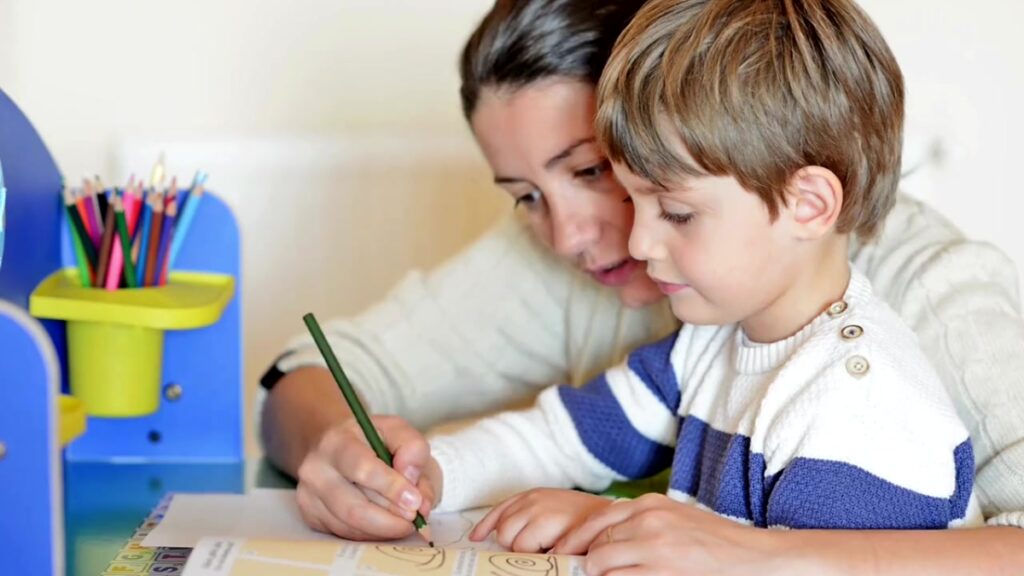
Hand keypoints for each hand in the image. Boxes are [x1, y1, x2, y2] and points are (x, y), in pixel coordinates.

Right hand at [294, 414, 441, 539]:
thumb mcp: (396, 430)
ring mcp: (308, 495)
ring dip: (383, 529)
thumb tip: (413, 486)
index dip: (391, 488)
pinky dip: (370, 533)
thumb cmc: (369, 440)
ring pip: (350, 525)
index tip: (415, 502)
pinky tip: (384, 522)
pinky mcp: (309, 515)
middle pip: (354, 508)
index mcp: (336, 441)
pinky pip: (344, 533)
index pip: (362, 468)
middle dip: (390, 519)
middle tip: (415, 519)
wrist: (334, 446)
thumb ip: (412, 449)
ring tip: (404, 521)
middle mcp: (315, 469)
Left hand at [471, 489, 613, 552]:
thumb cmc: (581, 520)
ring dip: (526, 552)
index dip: (485, 526)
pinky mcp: (550, 526)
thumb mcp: (551, 510)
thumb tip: (495, 534)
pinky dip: (537, 556)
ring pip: (514, 542)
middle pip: (503, 531)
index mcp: (531, 496)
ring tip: (548, 549)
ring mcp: (541, 513)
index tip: (476, 537)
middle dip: (514, 544)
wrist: (613, 520)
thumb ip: (527, 517)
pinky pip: (528, 550)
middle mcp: (533, 501)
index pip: (498, 511)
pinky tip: (552, 552)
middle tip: (537, 548)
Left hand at [554, 493, 781, 575]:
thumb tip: (599, 540)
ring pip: (601, 565)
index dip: (572, 540)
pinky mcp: (663, 573)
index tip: (560, 555)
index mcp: (649, 504)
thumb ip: (637, 522)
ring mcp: (656, 547)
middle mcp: (648, 520)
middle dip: (585, 563)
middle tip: (581, 573)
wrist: (754, 558)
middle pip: (593, 544)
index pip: (594, 519)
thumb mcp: (672, 519)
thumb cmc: (712, 542)